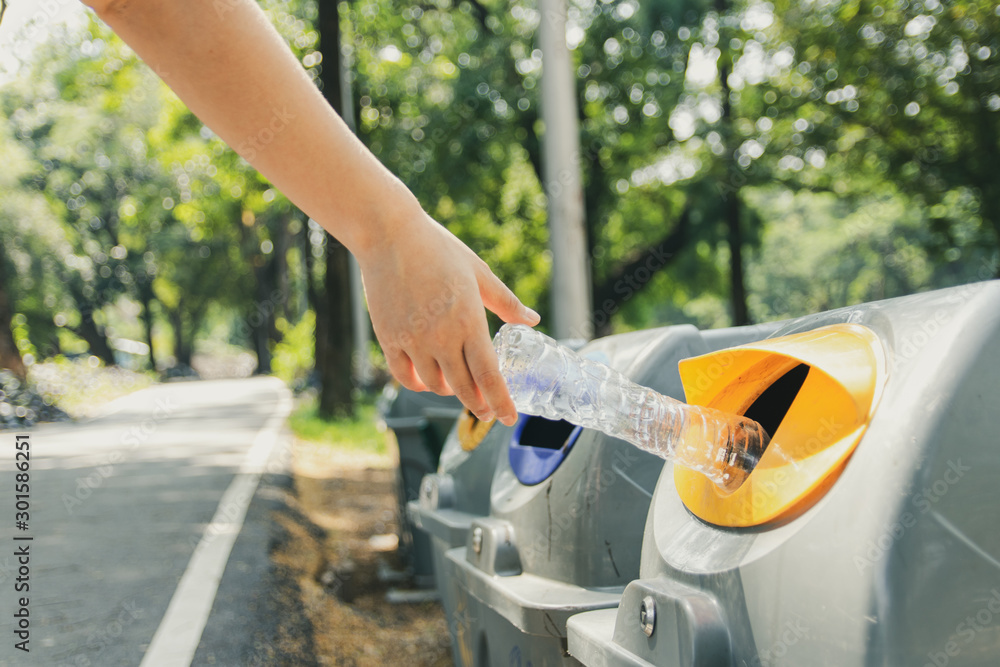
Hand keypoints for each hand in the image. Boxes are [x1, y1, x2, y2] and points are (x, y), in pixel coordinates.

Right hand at [356, 209, 538, 425]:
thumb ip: (506, 302)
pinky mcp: (389, 338)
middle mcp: (441, 337)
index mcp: (468, 321)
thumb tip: (532, 320)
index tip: (509, 417)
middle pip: (464, 388)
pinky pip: (405, 375)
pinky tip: (428, 379)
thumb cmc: (439, 249)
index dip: (501, 401)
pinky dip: (419, 383)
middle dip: (479, 405)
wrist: (389, 235)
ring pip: (434, 385)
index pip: (489, 375)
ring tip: (458, 387)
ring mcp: (412, 340)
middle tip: (487, 411)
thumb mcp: (479, 273)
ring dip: (449, 392)